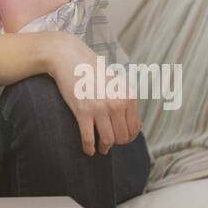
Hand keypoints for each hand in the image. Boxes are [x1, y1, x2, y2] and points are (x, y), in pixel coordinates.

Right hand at [44, 30, 139, 155]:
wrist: (69, 58)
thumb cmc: (92, 71)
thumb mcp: (116, 83)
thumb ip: (127, 103)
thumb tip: (138, 127)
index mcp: (128, 96)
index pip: (133, 128)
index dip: (127, 136)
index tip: (119, 138)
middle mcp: (117, 103)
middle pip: (122, 137)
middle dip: (115, 143)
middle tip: (108, 143)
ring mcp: (100, 108)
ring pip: (108, 140)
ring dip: (103, 148)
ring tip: (100, 148)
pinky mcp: (83, 111)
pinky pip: (89, 138)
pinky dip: (89, 148)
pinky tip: (88, 150)